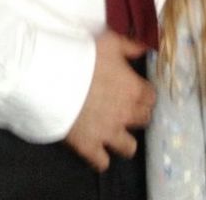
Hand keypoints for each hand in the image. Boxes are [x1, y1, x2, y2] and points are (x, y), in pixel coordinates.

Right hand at [65, 30, 155, 171]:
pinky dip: (101, 159)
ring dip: (124, 140)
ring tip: (114, 132)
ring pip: (128, 147)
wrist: (54, 77)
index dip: (145, 93)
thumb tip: (146, 49)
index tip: (136, 90)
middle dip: (137, 114)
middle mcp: (126, 115)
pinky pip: (102, 163)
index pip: (151, 97)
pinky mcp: (89, 146)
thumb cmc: (84, 56)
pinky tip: (97, 150)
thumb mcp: (111, 42)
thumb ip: (131, 46)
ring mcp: (108, 133)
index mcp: (134, 89)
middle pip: (143, 120)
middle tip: (125, 108)